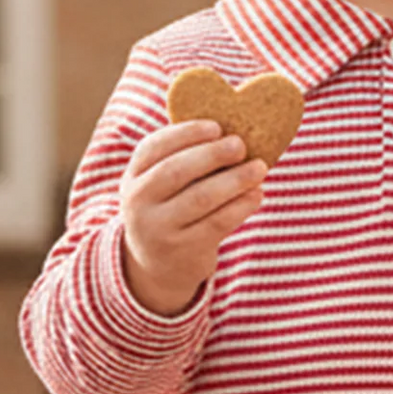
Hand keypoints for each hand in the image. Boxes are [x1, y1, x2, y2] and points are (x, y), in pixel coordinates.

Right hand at [119, 119, 267, 315]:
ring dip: (235, 179)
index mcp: (133, 176)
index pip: (153, 147)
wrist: (158, 266)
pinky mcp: (184, 250)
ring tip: (259, 168)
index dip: (186, 133)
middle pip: (176, 170)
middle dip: (212, 154)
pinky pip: (218, 222)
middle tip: (241, 144)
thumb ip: (184, 158)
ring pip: (201, 197)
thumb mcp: (161, 185)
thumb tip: (233, 129)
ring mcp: (159, 229)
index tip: (216, 126)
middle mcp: (139, 202)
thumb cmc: (170, 208)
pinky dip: (242, 205)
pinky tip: (257, 194)